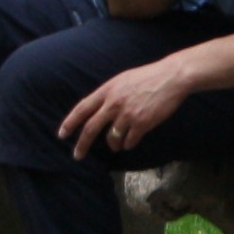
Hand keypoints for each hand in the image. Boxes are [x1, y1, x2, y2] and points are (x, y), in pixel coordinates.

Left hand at [60, 56, 196, 159]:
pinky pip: (129, 141)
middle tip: (77, 155)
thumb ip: (109, 94)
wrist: (172, 78)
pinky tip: (131, 142)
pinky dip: (128, 144)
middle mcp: (114, 103)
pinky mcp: (142, 123)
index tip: (62, 135)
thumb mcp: (122, 80)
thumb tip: (99, 109)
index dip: (70, 123)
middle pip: (91, 128)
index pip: (82, 109)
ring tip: (116, 146)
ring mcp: (127, 114)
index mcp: (107, 91)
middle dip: (82, 144)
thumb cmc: (149, 77)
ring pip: (112, 138)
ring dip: (113, 145)